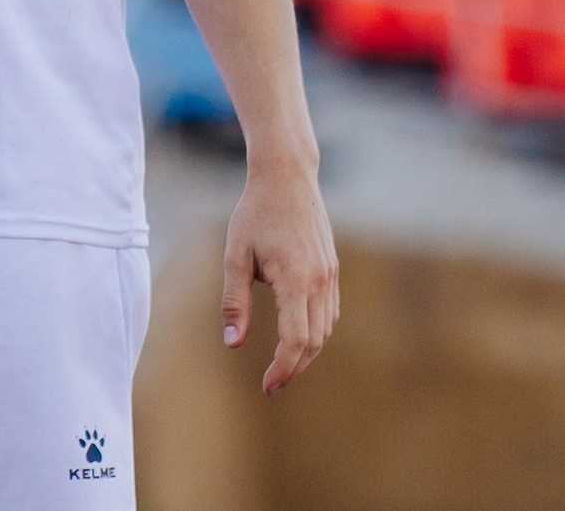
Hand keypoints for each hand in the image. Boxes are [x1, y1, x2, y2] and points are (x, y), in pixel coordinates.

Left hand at [222, 158, 338, 393]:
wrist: (287, 178)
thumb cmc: (255, 214)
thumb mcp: (235, 256)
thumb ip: (235, 302)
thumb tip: (233, 343)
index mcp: (295, 279)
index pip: (296, 339)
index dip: (283, 368)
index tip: (267, 386)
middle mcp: (319, 280)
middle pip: (315, 341)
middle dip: (295, 367)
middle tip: (272, 383)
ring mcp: (330, 274)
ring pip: (326, 329)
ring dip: (307, 352)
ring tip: (283, 365)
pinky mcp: (332, 269)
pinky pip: (330, 311)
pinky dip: (316, 331)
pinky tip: (299, 336)